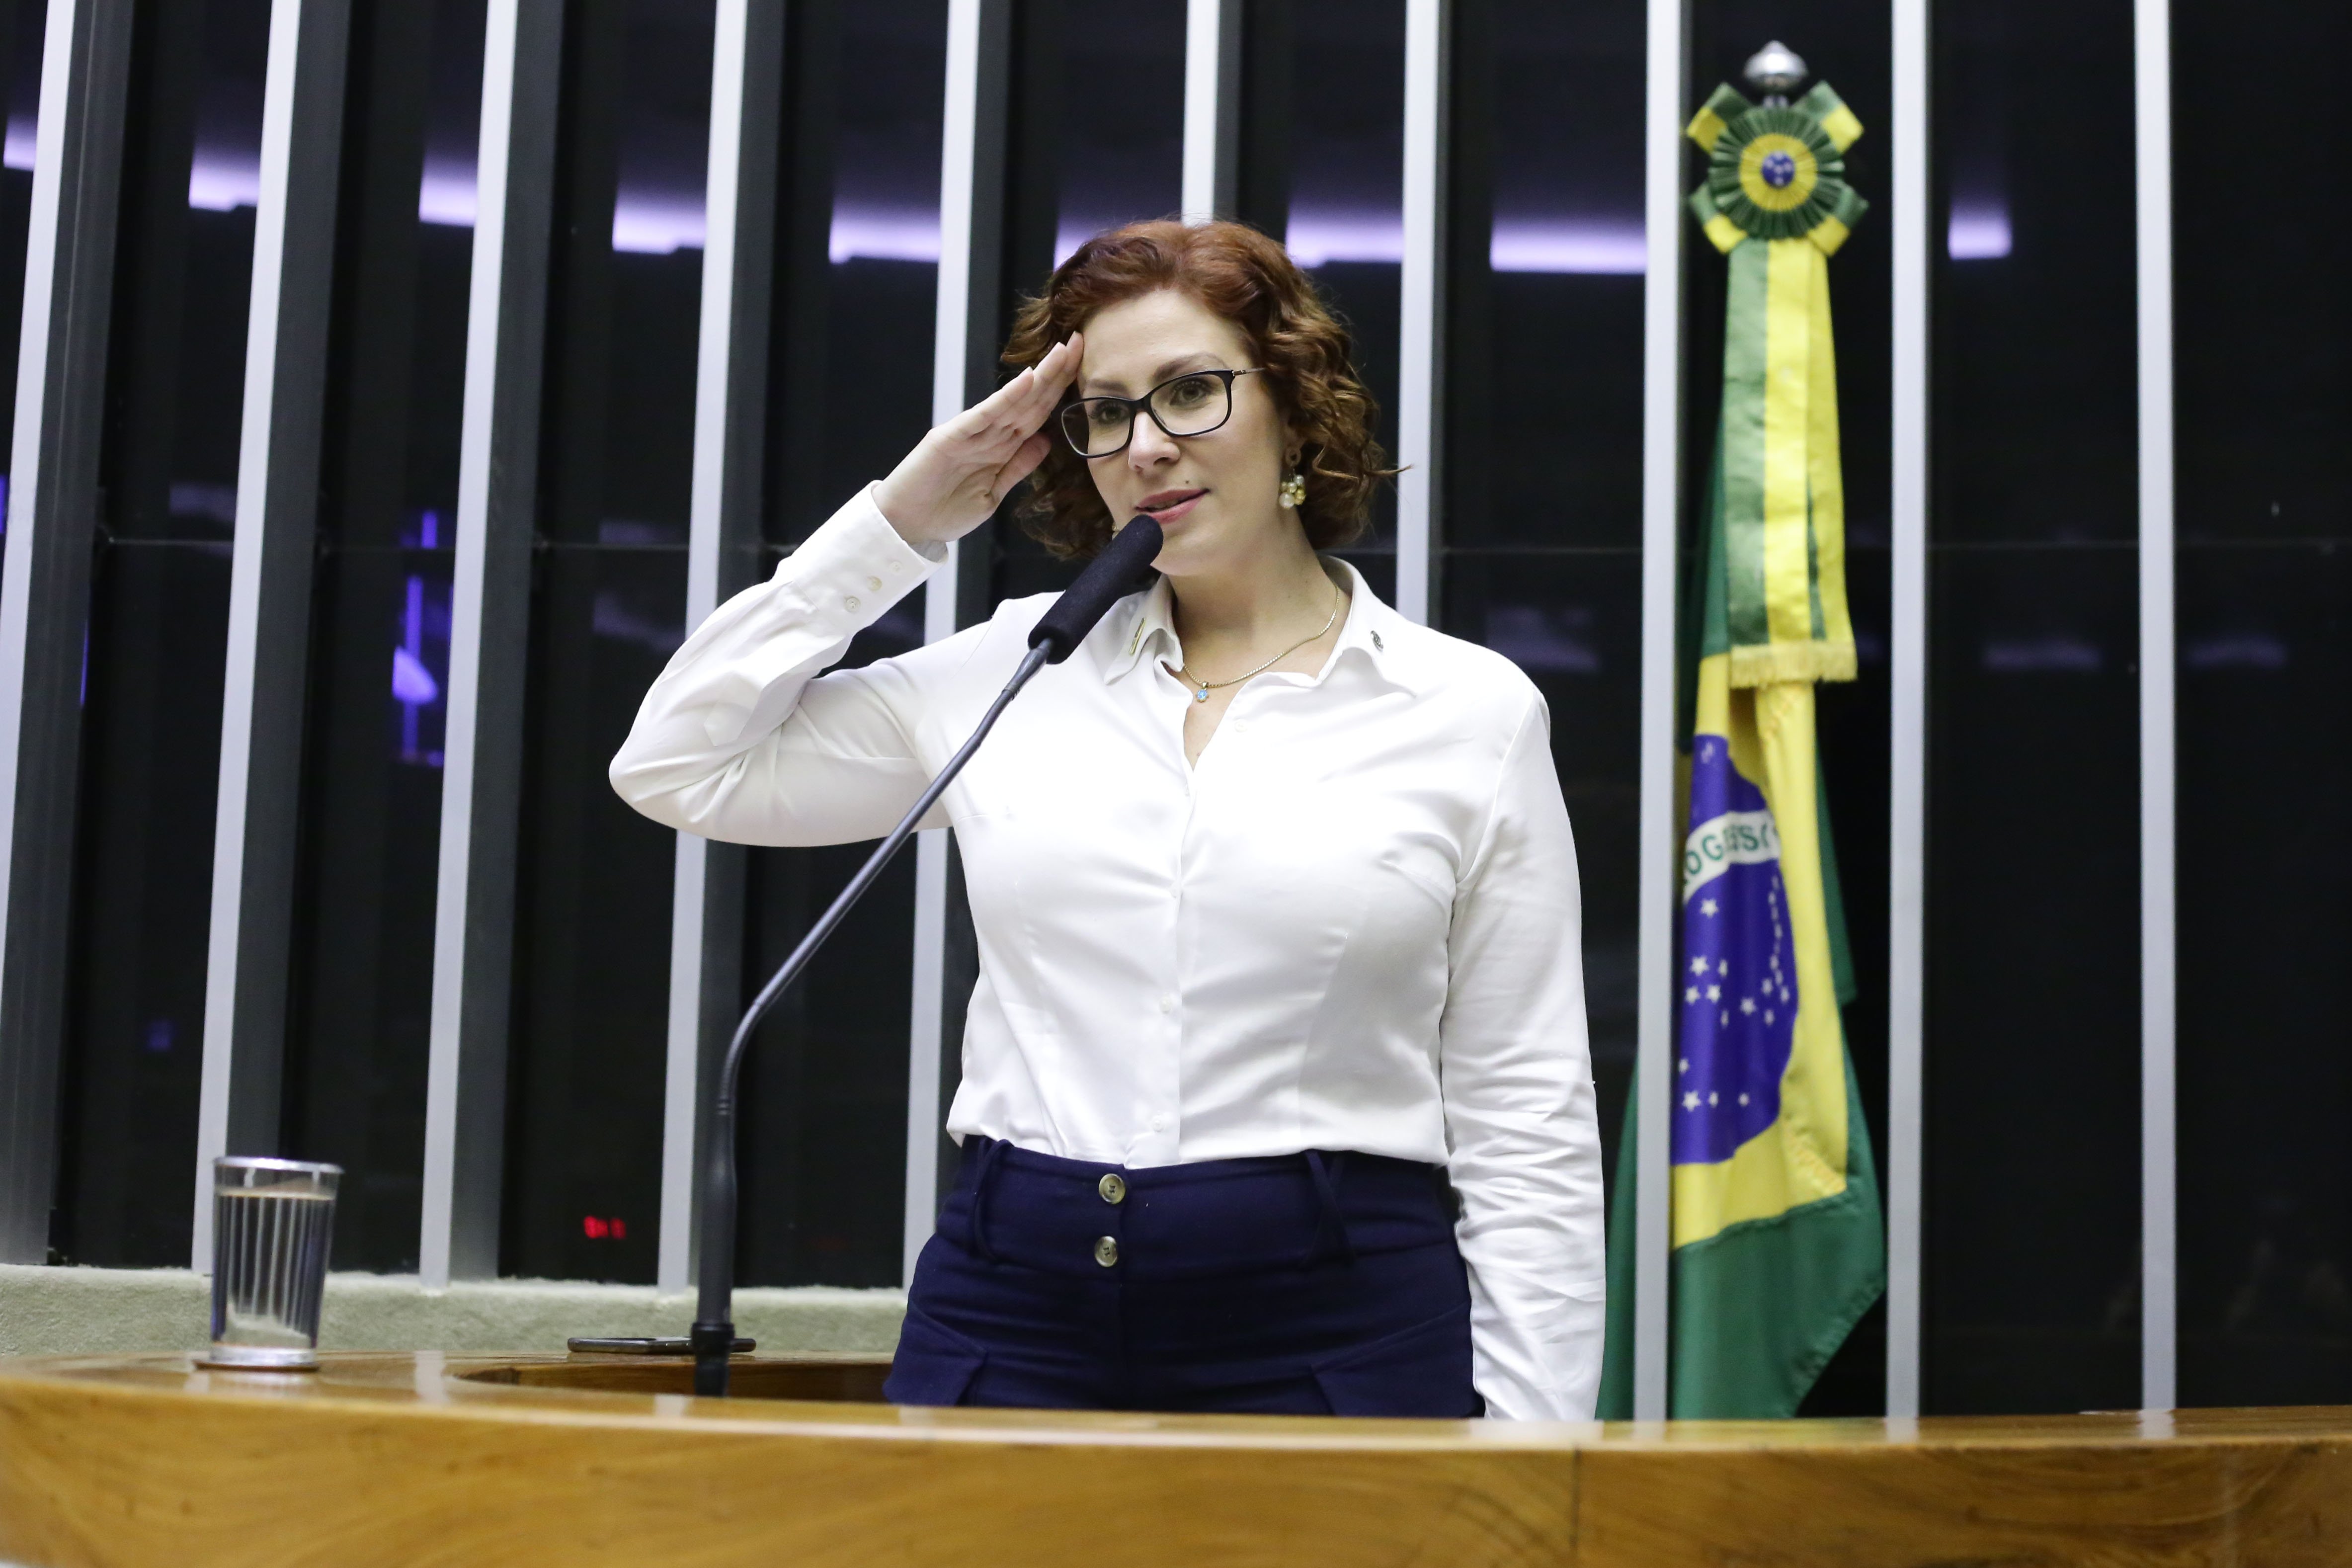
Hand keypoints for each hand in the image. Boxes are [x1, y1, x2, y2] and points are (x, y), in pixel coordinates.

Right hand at [873, 334, 1083, 547]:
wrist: (904, 527)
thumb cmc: (943, 512)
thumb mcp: (993, 494)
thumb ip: (1018, 467)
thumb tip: (1046, 441)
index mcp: (1000, 448)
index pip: (1037, 413)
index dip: (1060, 390)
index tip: (1083, 366)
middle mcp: (988, 435)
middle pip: (1030, 400)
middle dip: (1056, 373)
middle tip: (1079, 342)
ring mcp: (970, 433)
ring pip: (1013, 402)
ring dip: (1039, 377)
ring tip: (1061, 351)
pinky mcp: (951, 437)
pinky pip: (985, 415)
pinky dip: (1005, 398)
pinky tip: (1026, 380)